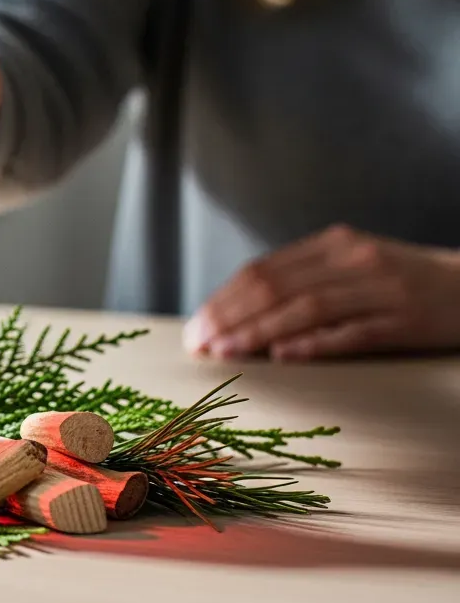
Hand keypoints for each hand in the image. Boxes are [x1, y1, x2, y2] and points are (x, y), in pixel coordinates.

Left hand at [183, 225, 459, 360]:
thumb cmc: (402, 282)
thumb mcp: (351, 266)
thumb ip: (303, 280)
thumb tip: (240, 312)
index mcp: (333, 245)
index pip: (263, 270)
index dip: (224, 299)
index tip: (196, 327)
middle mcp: (353, 260)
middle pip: (277, 287)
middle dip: (231, 317)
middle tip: (200, 344)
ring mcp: (380, 289)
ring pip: (307, 308)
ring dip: (260, 332)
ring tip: (227, 352)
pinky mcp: (405, 320)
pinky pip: (353, 332)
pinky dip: (315, 344)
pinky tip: (284, 357)